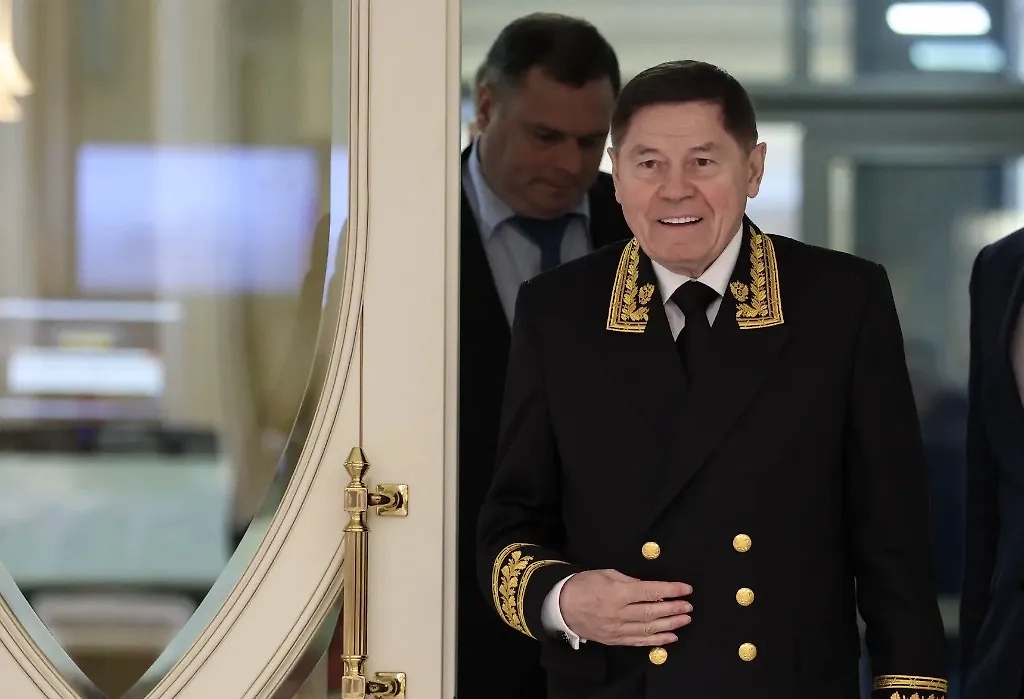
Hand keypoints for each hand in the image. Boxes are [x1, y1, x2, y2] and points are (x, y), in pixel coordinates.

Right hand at [559, 569, 691, 646]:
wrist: (561, 607)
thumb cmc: (583, 585)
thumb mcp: (606, 574)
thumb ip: (629, 581)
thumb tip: (649, 588)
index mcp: (617, 593)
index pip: (650, 592)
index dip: (670, 590)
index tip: (685, 589)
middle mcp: (619, 613)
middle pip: (652, 612)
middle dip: (674, 609)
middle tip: (689, 606)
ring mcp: (617, 629)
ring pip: (649, 629)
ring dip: (670, 624)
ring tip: (685, 619)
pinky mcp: (615, 640)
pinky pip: (639, 641)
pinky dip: (657, 640)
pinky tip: (671, 637)